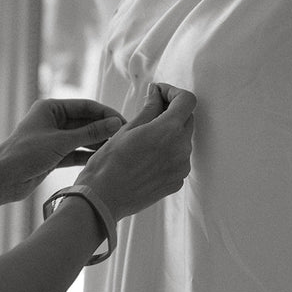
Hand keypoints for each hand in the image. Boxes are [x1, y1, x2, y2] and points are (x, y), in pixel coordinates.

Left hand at [0, 99, 125, 203]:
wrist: (2, 180)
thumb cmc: (26, 155)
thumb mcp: (61, 142)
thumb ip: (90, 133)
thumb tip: (115, 123)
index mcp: (51, 108)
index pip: (86, 106)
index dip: (106, 114)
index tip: (123, 123)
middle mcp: (53, 120)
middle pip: (85, 122)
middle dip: (103, 129)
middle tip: (124, 138)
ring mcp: (53, 138)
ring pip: (82, 138)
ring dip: (97, 143)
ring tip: (117, 149)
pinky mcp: (53, 155)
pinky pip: (75, 151)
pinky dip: (87, 154)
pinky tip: (102, 158)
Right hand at [75, 83, 195, 220]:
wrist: (103, 199)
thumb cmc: (109, 163)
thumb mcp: (127, 128)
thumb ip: (149, 108)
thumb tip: (157, 92)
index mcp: (169, 131)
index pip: (187, 100)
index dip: (174, 92)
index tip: (159, 93)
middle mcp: (182, 149)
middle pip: (187, 119)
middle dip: (172, 110)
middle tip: (150, 110)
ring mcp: (182, 167)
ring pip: (184, 140)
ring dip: (170, 132)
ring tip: (145, 137)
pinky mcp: (177, 181)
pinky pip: (179, 159)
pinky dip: (169, 152)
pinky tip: (148, 156)